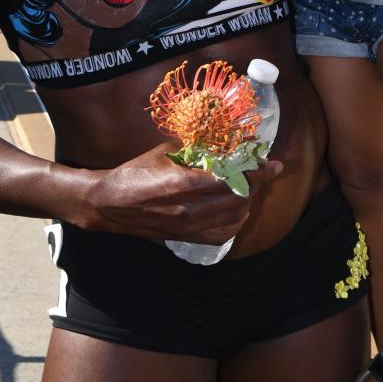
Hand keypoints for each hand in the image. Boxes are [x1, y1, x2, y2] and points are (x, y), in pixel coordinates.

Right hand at [82, 141, 282, 243]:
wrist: (109, 205)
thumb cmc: (134, 173)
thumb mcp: (163, 153)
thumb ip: (193, 150)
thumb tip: (220, 144)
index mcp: (183, 183)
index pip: (231, 178)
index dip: (256, 172)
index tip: (273, 165)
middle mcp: (190, 208)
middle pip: (238, 197)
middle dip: (256, 183)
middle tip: (264, 171)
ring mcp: (189, 226)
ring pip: (234, 215)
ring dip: (246, 200)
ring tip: (248, 186)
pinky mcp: (186, 237)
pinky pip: (223, 234)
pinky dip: (235, 220)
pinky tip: (235, 208)